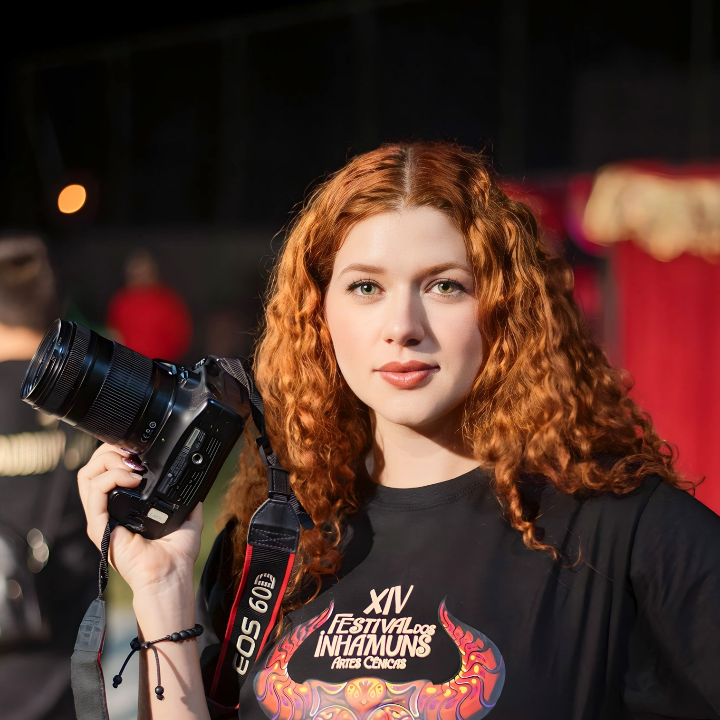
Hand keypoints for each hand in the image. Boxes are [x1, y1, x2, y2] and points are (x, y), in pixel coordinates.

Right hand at [77, 443, 202, 594]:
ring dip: (109, 461)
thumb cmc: (176, 554)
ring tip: (131, 465)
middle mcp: (109, 510)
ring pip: (87, 476)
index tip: (137, 448)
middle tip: (131, 451)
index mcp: (125, 507)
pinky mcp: (98, 527)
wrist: (170, 575)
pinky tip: (133, 479)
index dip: (118, 453)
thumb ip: (188, 498)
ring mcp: (102, 518)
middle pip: (93, 468)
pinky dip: (112, 478)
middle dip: (110, 451)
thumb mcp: (187, 517)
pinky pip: (94, 493)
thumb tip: (193, 483)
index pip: (108, 471)